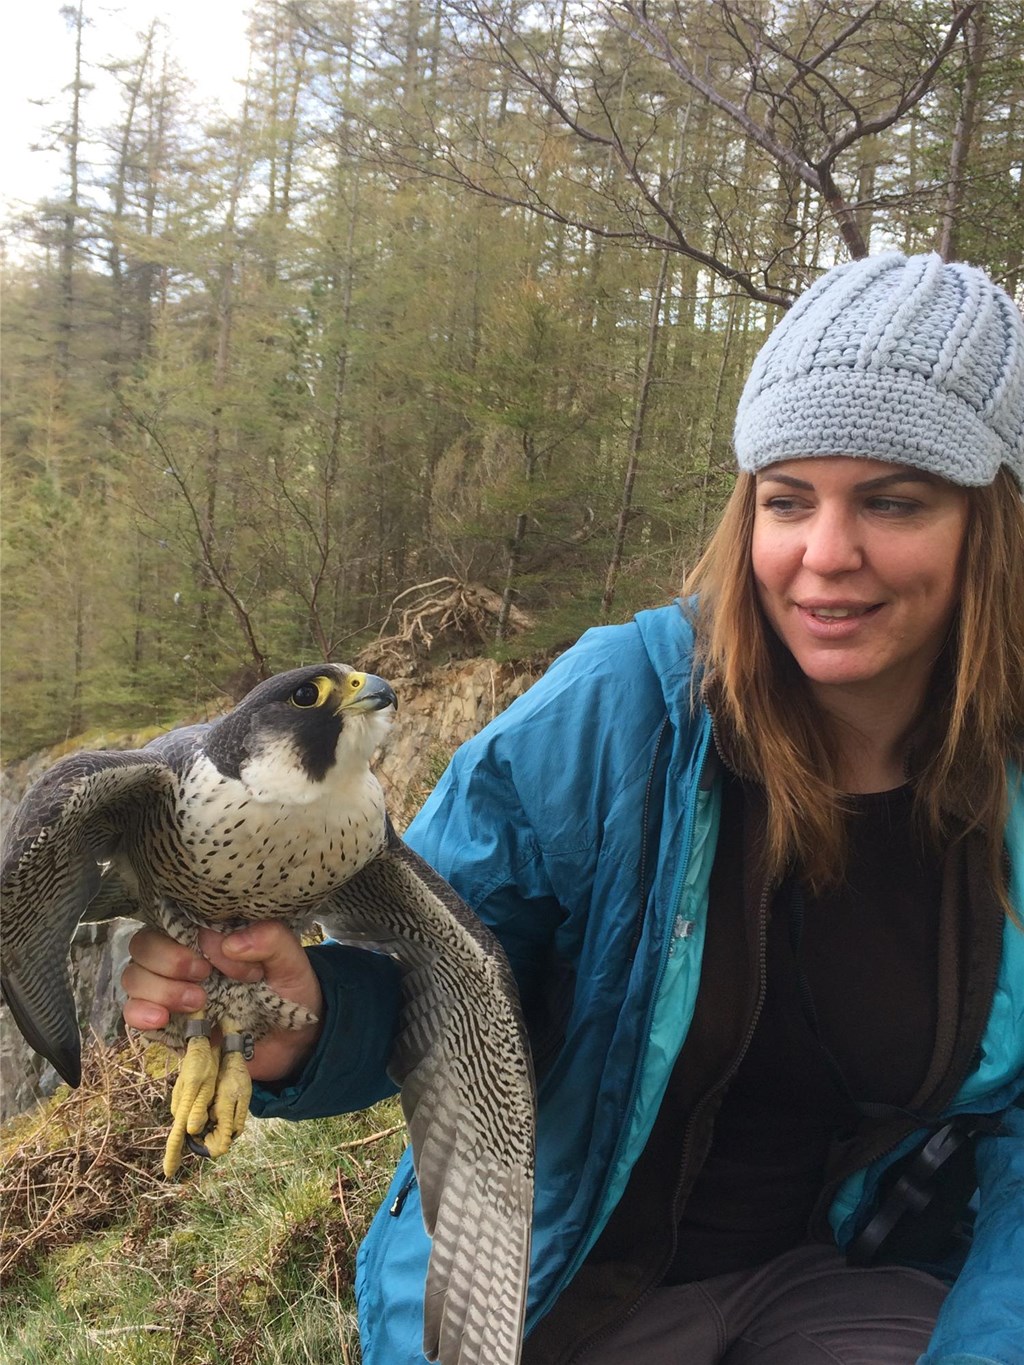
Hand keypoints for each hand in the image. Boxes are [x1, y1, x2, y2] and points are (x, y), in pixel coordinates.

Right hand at [122, 922, 323, 1082]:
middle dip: (166, 960)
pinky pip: (133, 1013)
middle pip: (143, 945)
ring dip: (158, 989)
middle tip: (203, 977)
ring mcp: (171, 992)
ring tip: (197, 1003)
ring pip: (134, 977)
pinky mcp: (166, 1025)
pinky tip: (162, 1020)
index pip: (172, 918)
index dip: (187, 934)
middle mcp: (184, 961)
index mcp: (210, 937)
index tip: (218, 954)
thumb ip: (271, 940)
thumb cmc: (289, 992)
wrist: (292, 1044)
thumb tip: (229, 943)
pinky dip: (140, 1013)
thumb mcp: (291, 961)